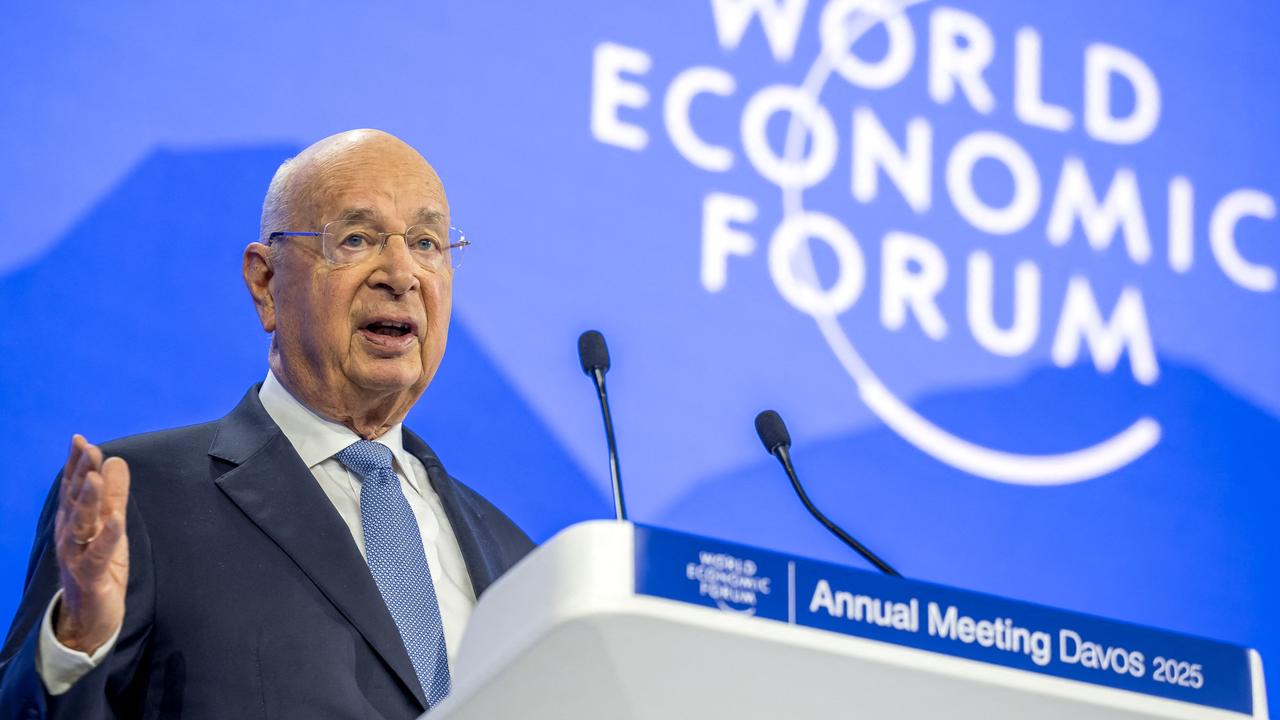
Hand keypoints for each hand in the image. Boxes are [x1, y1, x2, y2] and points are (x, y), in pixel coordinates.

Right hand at [52, 435, 129, 653]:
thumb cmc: (100, 566)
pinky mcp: (90, 576)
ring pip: (81, 525)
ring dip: (88, 500)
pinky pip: (97, 555)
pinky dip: (107, 537)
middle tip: (87, 448)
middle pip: (74, 501)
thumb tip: (115, 461)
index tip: (81, 440)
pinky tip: (116, 521)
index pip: (73, 488)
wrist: (90, 616)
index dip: (76, 465)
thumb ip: (114, 496)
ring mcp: (76, 557)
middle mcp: (70, 536)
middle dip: (79, 474)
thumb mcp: (111, 527)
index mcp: (73, 522)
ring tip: (95, 477)